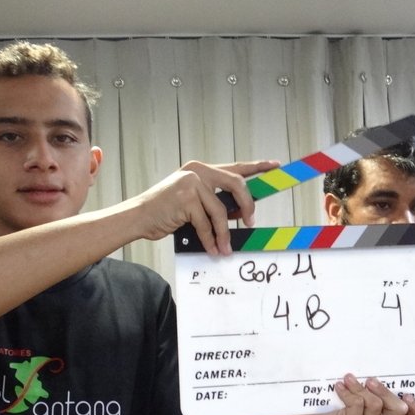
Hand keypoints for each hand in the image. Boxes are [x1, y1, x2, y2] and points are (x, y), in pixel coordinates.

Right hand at [135, 160, 276, 254]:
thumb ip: (215, 200)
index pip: (235, 167)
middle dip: (247, 205)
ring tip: (225, 248)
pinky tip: (213, 249)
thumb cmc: (167, 210)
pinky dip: (210, 240)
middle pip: (236, 184)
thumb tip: (242, 211)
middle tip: (250, 222)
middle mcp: (198, 171)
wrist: (139, 216)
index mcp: (202, 169)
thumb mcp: (193, 200)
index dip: (257, 167)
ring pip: (221, 211)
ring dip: (224, 234)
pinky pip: (206, 225)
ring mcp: (190, 183)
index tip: (275, 166)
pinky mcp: (185, 200)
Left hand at [305, 374, 414, 414]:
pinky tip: (338, 387)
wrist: (309, 410)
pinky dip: (347, 392)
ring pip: (375, 404)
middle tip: (371, 380)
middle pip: (396, 408)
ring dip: (360, 388)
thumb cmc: (335, 397)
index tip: (411, 397)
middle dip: (385, 390)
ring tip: (348, 378)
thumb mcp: (357, 387)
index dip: (414, 410)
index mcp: (383, 413)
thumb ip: (370, 383)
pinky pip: (356, 405)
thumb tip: (377, 366)